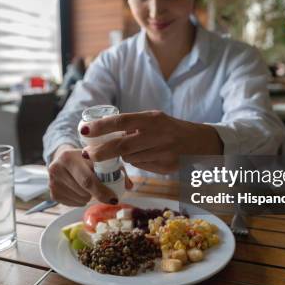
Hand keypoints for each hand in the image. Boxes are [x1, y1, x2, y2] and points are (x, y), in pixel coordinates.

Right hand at [47, 144, 132, 205]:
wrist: (64, 157)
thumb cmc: (87, 158)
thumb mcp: (100, 159)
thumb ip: (116, 170)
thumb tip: (129, 186)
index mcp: (69, 157)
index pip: (87, 180)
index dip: (102, 191)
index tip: (114, 199)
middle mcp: (56, 168)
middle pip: (84, 191)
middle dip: (98, 194)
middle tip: (106, 193)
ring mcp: (52, 182)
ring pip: (80, 199)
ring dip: (90, 196)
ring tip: (88, 185)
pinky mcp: (52, 193)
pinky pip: (73, 204)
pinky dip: (81, 200)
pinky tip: (80, 189)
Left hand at [80, 110, 222, 174]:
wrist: (200, 142)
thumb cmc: (170, 129)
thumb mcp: (154, 120)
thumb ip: (132, 125)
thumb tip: (102, 132)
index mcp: (151, 118)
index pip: (122, 121)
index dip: (101, 127)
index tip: (84, 131)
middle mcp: (158, 134)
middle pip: (123, 145)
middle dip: (102, 152)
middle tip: (87, 155)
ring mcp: (163, 151)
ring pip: (131, 158)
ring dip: (122, 158)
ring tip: (126, 153)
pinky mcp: (167, 166)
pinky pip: (142, 166)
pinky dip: (136, 163)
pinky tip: (144, 158)